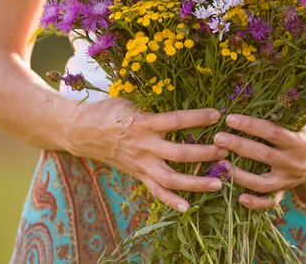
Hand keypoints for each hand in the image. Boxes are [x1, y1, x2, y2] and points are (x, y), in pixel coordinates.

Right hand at [63, 97, 228, 212]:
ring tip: (219, 183)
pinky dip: (171, 202)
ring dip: (196, 183)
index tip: (218, 114)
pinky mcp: (137, 175)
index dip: (198, 118)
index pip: (176, 121)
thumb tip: (180, 97)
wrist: (78, 132)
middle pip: (179, 154)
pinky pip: (156, 192)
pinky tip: (188, 208)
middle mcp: (144, 146)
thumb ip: (154, 106)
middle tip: (227, 150)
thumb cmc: (107, 111)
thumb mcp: (130, 102)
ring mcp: (140, 164)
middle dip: (205, 153)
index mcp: (143, 124)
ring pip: (171, 179)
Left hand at [212, 114, 305, 209]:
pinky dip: (255, 203)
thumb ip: (284, 111)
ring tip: (219, 164)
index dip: (250, 125)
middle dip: (238, 146)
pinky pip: (270, 201)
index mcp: (299, 142)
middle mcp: (295, 163)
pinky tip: (239, 197)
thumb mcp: (302, 119)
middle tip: (217, 138)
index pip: (272, 132)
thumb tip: (255, 95)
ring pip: (262, 182)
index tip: (230, 118)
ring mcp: (289, 180)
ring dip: (239, 175)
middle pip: (263, 155)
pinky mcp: (285, 191)